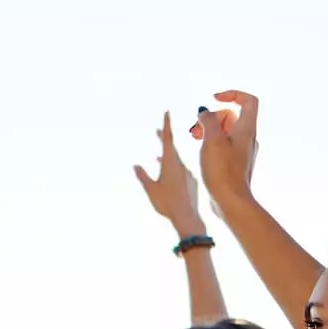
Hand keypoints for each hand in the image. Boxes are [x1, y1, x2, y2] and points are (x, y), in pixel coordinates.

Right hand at [132, 112, 204, 235]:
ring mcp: (187, 173)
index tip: (167, 111)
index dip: (167, 124)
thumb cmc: (168, 203)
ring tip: (157, 155)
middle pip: (172, 148)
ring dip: (167, 156)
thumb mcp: (151, 189)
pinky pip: (180, 171)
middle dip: (164, 139)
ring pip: (176, 160)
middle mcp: (181, 165)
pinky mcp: (191, 182)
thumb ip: (144, 177)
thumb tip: (136, 166)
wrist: (188, 217)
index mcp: (171, 163)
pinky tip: (167, 175)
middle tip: (158, 130)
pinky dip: (172, 169)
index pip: (169, 139)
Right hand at [191, 90, 260, 213]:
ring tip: (194, 138)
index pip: (248, 100)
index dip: (232, 94)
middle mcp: (247, 138)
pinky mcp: (235, 163)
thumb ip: (207, 121)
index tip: (215, 99)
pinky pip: (224, 145)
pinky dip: (212, 143)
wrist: (230, 201)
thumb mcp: (211, 140)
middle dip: (211, 117)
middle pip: (231, 116)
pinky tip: (200, 151)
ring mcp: (242, 151)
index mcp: (246, 129)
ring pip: (225, 131)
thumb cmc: (222, 172)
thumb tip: (204, 112)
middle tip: (196, 129)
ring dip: (209, 130)